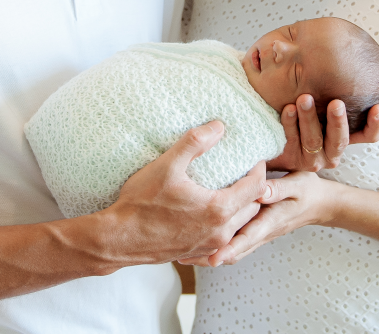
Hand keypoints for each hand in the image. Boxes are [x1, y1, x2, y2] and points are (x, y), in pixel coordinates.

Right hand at [100, 121, 265, 264]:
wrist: (119, 240)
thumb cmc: (141, 204)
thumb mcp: (167, 165)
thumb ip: (194, 143)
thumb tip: (218, 125)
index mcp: (218, 209)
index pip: (257, 186)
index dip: (259, 168)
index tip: (254, 157)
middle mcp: (220, 232)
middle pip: (253, 207)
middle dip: (254, 188)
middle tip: (245, 170)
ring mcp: (211, 246)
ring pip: (241, 225)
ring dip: (242, 207)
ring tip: (232, 188)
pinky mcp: (200, 253)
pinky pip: (226, 238)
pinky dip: (228, 224)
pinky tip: (213, 212)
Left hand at [191, 171, 332, 266]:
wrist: (320, 204)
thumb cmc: (308, 191)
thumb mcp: (296, 185)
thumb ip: (277, 188)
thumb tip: (258, 191)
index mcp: (270, 222)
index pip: (247, 238)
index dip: (229, 249)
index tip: (212, 258)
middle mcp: (262, 233)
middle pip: (233, 251)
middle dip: (208, 256)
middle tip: (181, 258)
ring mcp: (258, 235)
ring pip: (231, 251)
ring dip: (208, 254)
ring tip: (182, 255)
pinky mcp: (254, 232)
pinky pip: (234, 244)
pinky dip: (216, 248)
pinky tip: (198, 243)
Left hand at [266, 95, 378, 172]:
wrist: (277, 140)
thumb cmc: (306, 116)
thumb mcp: (322, 106)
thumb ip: (334, 93)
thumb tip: (344, 55)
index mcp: (344, 139)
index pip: (368, 136)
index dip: (375, 125)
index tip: (377, 108)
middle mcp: (332, 152)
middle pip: (340, 140)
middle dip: (338, 121)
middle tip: (336, 103)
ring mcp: (313, 159)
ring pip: (314, 140)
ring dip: (310, 118)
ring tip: (305, 99)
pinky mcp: (292, 159)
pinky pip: (292, 140)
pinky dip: (290, 123)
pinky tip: (287, 108)